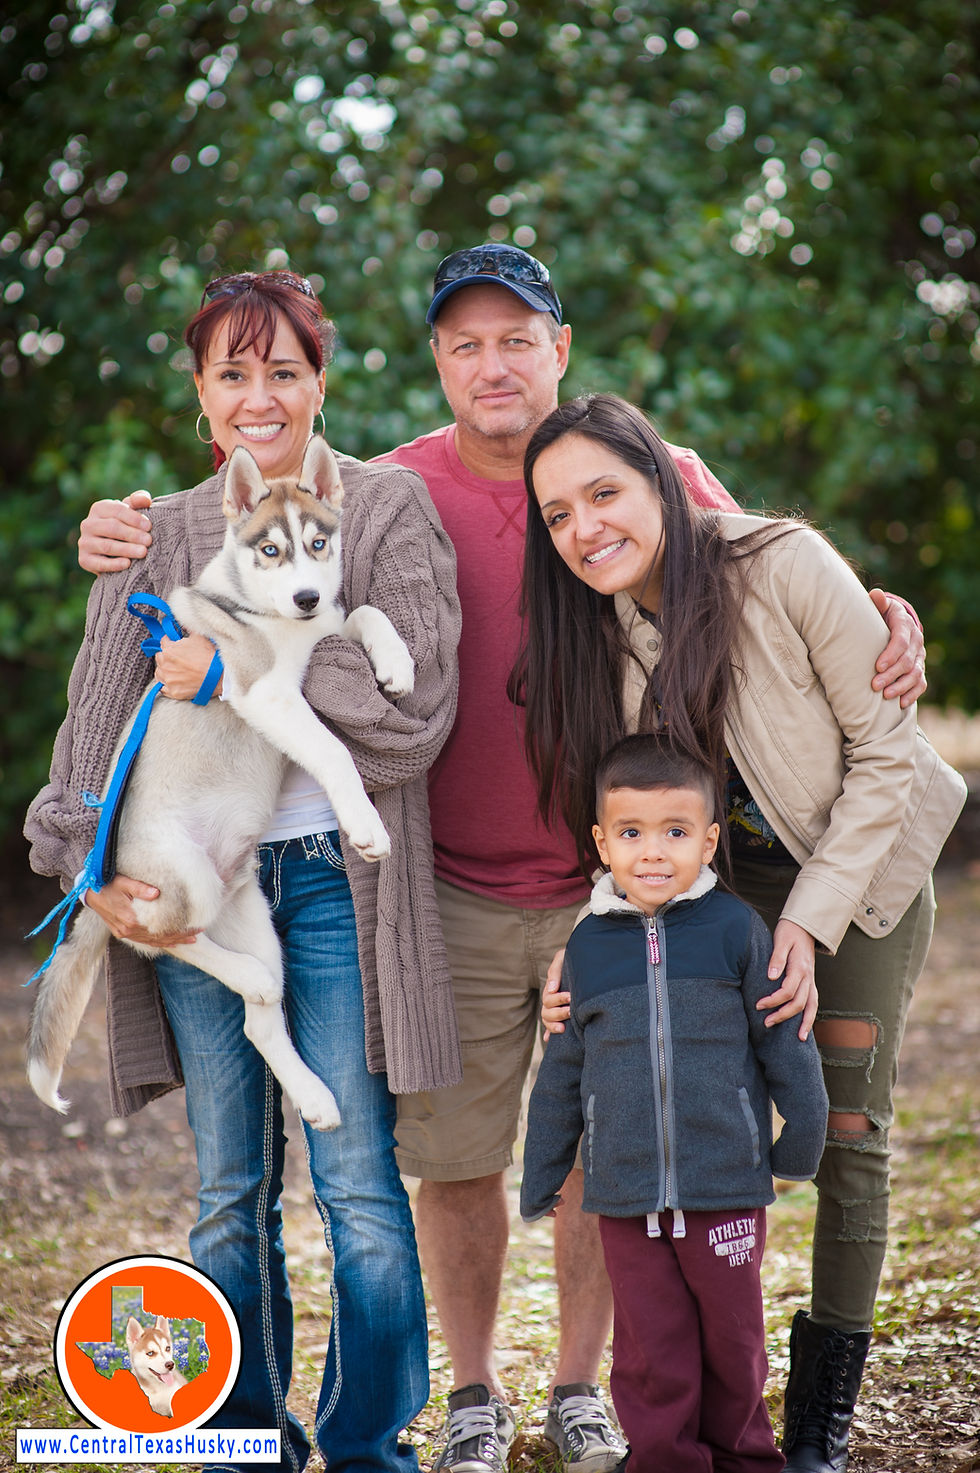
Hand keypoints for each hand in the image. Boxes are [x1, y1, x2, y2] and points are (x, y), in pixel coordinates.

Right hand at [78, 490, 152, 573]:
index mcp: (99, 508)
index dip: (134, 518)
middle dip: (132, 534)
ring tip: (143, 552)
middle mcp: (88, 524)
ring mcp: (84, 542)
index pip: (117, 510)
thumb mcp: (132, 512)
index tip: (149, 526)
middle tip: (149, 541)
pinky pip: (99, 563)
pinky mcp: (84, 560)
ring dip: (127, 549)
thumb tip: (145, 500)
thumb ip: (138, 501)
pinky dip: (114, 564)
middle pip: (112, 528)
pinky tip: (127, 564)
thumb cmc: (126, 526)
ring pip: (107, 546)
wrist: (113, 554)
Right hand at [86, 874, 199, 946]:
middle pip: (159, 938)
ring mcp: (124, 933)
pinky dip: (157, 943)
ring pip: (152, 942)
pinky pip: (143, 940)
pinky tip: (169, 942)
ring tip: (189, 940)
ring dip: (171, 941)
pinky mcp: (121, 932)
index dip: (180, 929)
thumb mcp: (124, 882)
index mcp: (131, 919)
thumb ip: (140, 888)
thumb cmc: (107, 883)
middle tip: (198, 933)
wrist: (89, 891)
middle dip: (180, 936)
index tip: (196, 926)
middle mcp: (128, 930)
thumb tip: (157, 893)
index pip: (162, 929)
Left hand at [155, 634, 221, 700]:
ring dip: (164, 670)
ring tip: (174, 670)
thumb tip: (185, 622)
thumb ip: (188, 629)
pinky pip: (162, 688)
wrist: (218, 676)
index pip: (163, 642)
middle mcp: (165, 665)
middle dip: (166, 656)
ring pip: (159, 673)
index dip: (170, 641)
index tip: (174, 643)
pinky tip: (174, 681)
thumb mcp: (199, 637)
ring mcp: (168, 679)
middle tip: (177, 657)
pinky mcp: (173, 691)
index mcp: (169, 650)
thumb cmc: (209, 656)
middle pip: (159, 657)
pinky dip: (166, 684)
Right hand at [541, 948, 568, 1035]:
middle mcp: (552, 999)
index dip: (558, 999)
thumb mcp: (562, 958)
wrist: (586, 959)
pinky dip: (549, 1033)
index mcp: (552, 987)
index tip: (570, 997)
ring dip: (553, 1025)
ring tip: (564, 1028)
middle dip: (558, 1012)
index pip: (549, 998)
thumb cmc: (574, 958)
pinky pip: (551, 1026)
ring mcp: (556, 1007)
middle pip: (547, 1011)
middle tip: (571, 1011)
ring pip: (547, 1020)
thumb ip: (555, 970)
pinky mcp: (562, 1014)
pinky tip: (549, 1040)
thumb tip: (551, 989)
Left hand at [757, 919, 816, 1039]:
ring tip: (799, 1038)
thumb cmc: (789, 932)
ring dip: (805, 1022)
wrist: (804, 925)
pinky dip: (810, 1015)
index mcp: (800, 967)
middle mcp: (808, 976)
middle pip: (799, 1002)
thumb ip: (777, 958)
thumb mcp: (781, 940)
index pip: (787, 991)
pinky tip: (804, 1026)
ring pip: (812, 1005)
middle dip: (783, 1015)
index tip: (758, 1005)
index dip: (773, 1001)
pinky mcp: (811, 981)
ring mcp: (811, 980)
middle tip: (766, 1023)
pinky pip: (813, 1001)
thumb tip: (771, 976)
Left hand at [869, 589, 925, 707]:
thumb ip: (877, 603)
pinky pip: (920, 683)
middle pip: (907, 661)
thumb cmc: (880, 615)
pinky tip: (901, 703)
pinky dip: (912, 694)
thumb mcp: (880, 606)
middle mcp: (916, 641)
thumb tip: (876, 595)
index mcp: (905, 624)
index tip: (877, 667)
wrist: (894, 622)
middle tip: (875, 686)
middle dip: (891, 674)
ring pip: (915, 674)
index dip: (891, 654)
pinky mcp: (919, 668)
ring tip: (886, 696)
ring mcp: (919, 656)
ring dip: (901, 686)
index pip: (901, 640)